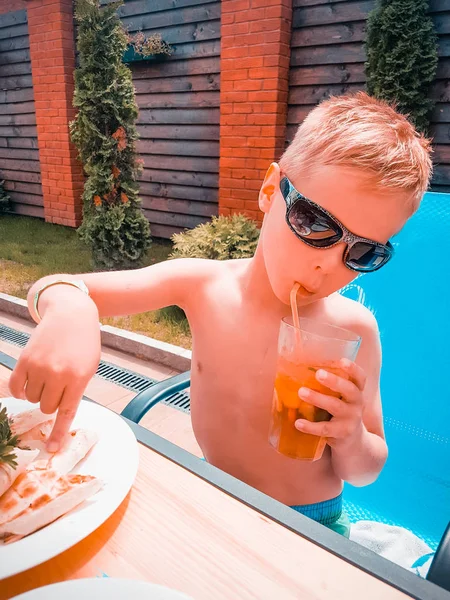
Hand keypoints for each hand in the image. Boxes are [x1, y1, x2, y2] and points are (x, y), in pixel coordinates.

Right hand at [9, 295, 100, 451]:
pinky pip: (17, 387)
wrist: (72, 314)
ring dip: (38, 393)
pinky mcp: (25, 360)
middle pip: (46, 407)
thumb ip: (76, 390)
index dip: (58, 433)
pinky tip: (28, 383)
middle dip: (51, 402)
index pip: (67, 412)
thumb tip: (60, 414)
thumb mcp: (89, 367)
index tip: (52, 450)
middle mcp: (58, 374)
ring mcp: (39, 367)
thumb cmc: (84, 343)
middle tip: (58, 386)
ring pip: (31, 398)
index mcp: (79, 378)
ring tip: (48, 376)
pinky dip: (20, 390)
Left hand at [295, 359, 366, 447]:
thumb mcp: (342, 398)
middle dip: (334, 381)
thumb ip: (330, 386)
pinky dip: (310, 426)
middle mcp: (357, 403)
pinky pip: (325, 429)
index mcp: (357, 391)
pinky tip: (298, 423)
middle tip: (318, 374)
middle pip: (349, 390)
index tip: (342, 360)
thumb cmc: (341, 411)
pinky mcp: (342, 433)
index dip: (353, 369)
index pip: (360, 378)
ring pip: (335, 406)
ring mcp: (351, 419)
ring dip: (318, 398)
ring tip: (301, 392)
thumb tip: (300, 368)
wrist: (354, 441)